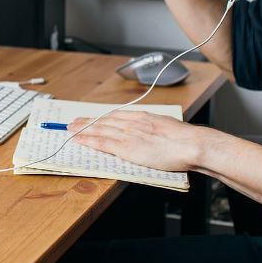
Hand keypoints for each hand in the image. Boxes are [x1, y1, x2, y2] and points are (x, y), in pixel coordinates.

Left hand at [68, 111, 205, 172]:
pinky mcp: (126, 147)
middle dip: (87, 121)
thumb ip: (154, 128)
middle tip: (73, 122)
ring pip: (99, 129)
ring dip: (83, 129)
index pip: (115, 115)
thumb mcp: (167, 127)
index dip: (101, 117)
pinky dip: (88, 140)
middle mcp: (132, 122)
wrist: (191, 144)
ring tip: (70, 129)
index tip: (92, 118)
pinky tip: (78, 140)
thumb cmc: (185, 140)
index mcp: (142, 117)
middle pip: (104, 120)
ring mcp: (128, 134)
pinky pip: (102, 142)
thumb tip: (152, 132)